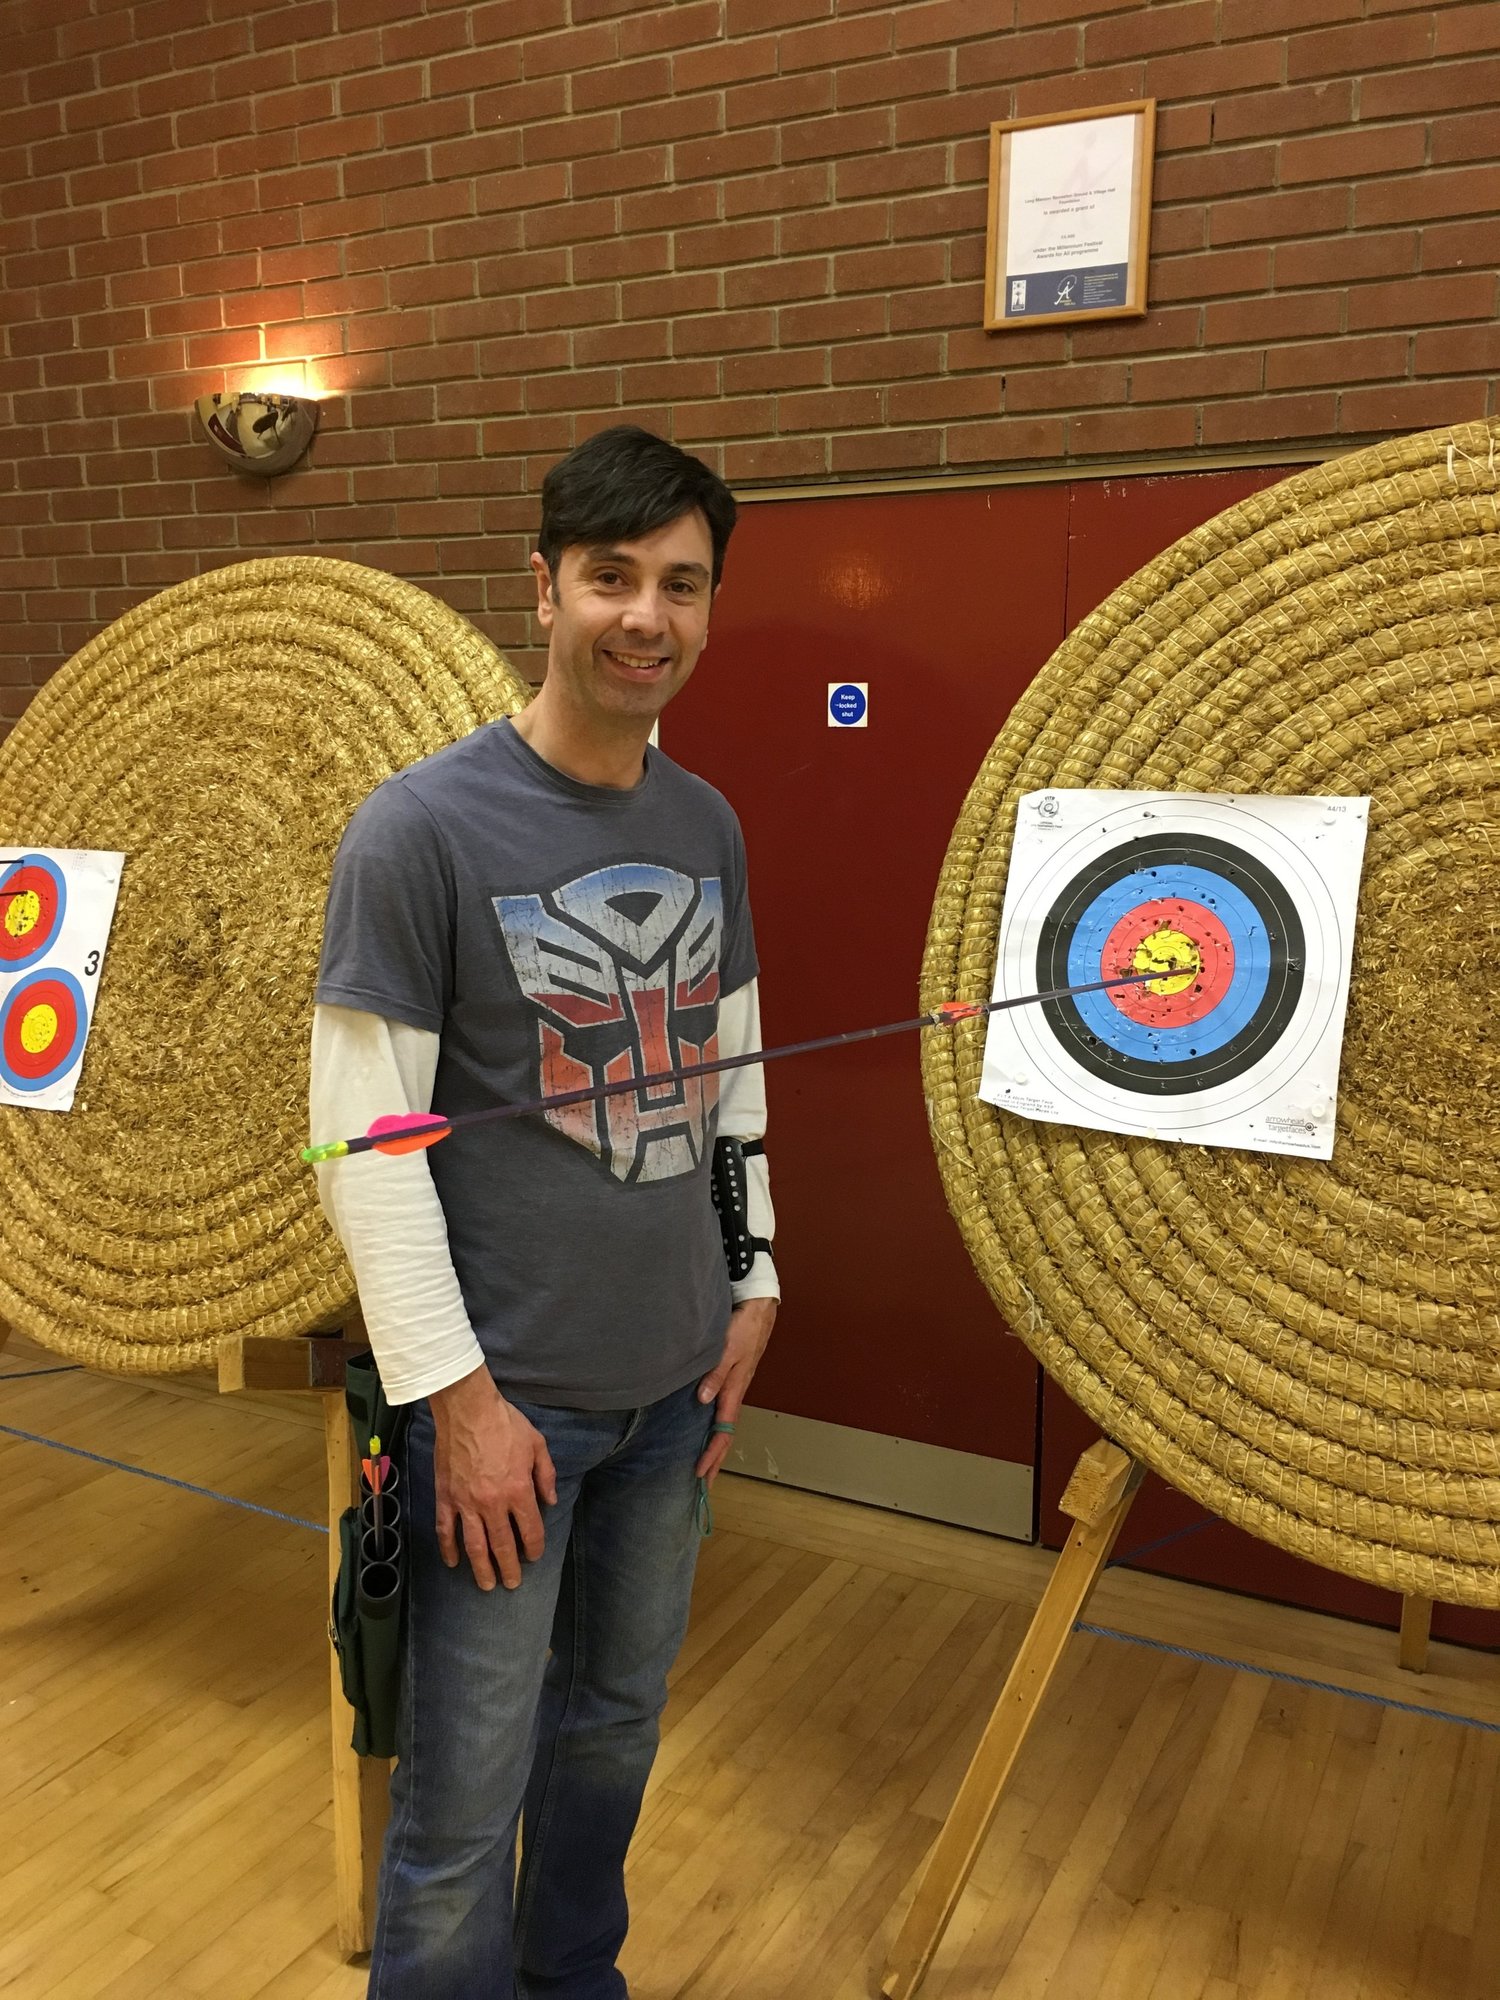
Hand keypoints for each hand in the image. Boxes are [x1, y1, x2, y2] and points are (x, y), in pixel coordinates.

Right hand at [429, 1363, 557, 1590]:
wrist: (468, 1409)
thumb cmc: (505, 1424)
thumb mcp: (538, 1444)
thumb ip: (546, 1475)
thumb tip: (551, 1501)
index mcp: (518, 1491)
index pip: (530, 1530)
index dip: (534, 1547)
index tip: (534, 1556)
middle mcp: (493, 1503)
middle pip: (502, 1545)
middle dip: (509, 1568)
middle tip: (512, 1584)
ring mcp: (466, 1503)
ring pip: (474, 1545)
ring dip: (482, 1568)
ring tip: (487, 1585)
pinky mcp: (446, 1497)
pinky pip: (446, 1530)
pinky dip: (448, 1549)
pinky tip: (453, 1562)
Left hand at [695, 1298, 776, 1485]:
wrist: (758, 1309)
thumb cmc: (744, 1328)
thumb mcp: (728, 1350)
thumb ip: (716, 1374)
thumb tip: (703, 1401)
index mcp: (735, 1391)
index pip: (723, 1432)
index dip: (712, 1454)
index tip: (700, 1473)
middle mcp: (734, 1393)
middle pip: (725, 1435)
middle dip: (715, 1460)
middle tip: (703, 1484)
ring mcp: (733, 1387)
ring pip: (723, 1424)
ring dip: (714, 1446)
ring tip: (704, 1464)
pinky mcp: (730, 1378)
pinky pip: (721, 1410)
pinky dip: (713, 1426)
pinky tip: (705, 1429)